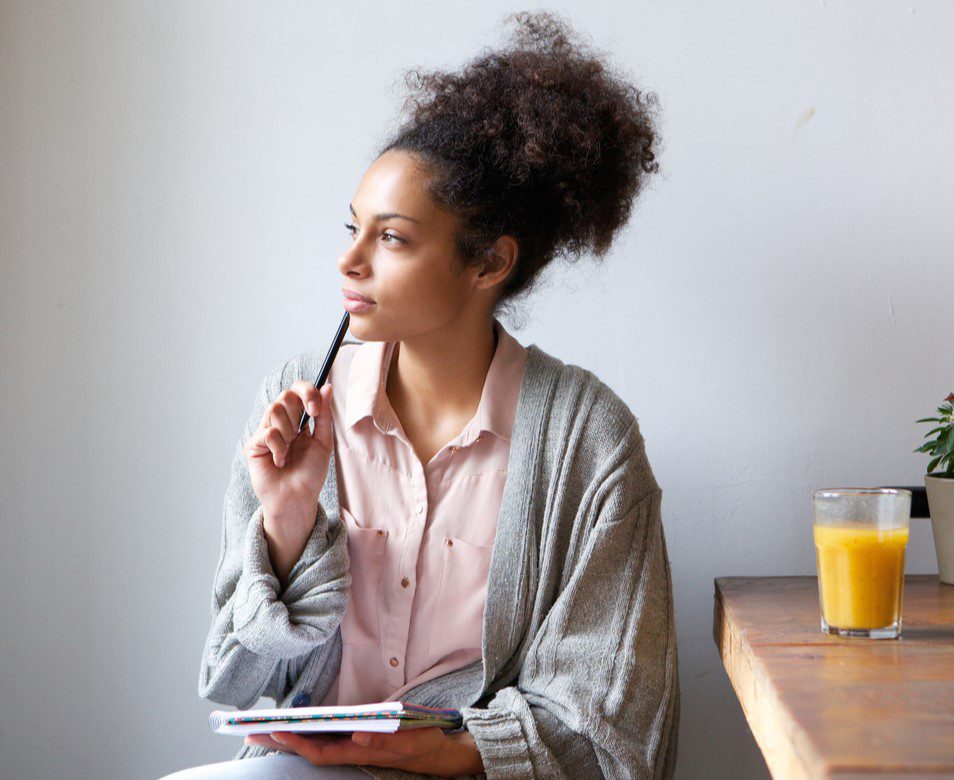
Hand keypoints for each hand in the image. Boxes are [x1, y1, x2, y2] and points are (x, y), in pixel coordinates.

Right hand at [244, 380, 333, 528]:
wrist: (298, 498)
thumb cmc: (310, 473)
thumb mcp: (323, 441)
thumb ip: (324, 415)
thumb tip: (327, 386)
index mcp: (297, 419)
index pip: (297, 390)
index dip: (306, 392)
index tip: (315, 409)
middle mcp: (280, 422)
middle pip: (285, 395)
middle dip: (298, 412)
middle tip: (302, 432)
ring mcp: (264, 432)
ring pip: (274, 410)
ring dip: (289, 431)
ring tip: (290, 450)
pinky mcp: (253, 445)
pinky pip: (268, 432)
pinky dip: (279, 448)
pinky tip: (280, 461)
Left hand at [244, 727, 483, 776]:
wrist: (439, 752)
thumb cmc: (423, 742)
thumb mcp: (409, 739)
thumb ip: (384, 739)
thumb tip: (357, 735)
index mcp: (361, 751)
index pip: (321, 751)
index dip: (297, 743)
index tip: (276, 731)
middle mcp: (352, 750)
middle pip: (310, 748)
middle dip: (282, 740)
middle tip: (251, 729)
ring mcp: (354, 747)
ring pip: (316, 744)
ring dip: (291, 737)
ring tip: (265, 726)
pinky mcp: (358, 741)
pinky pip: (326, 739)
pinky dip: (308, 733)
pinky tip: (297, 726)